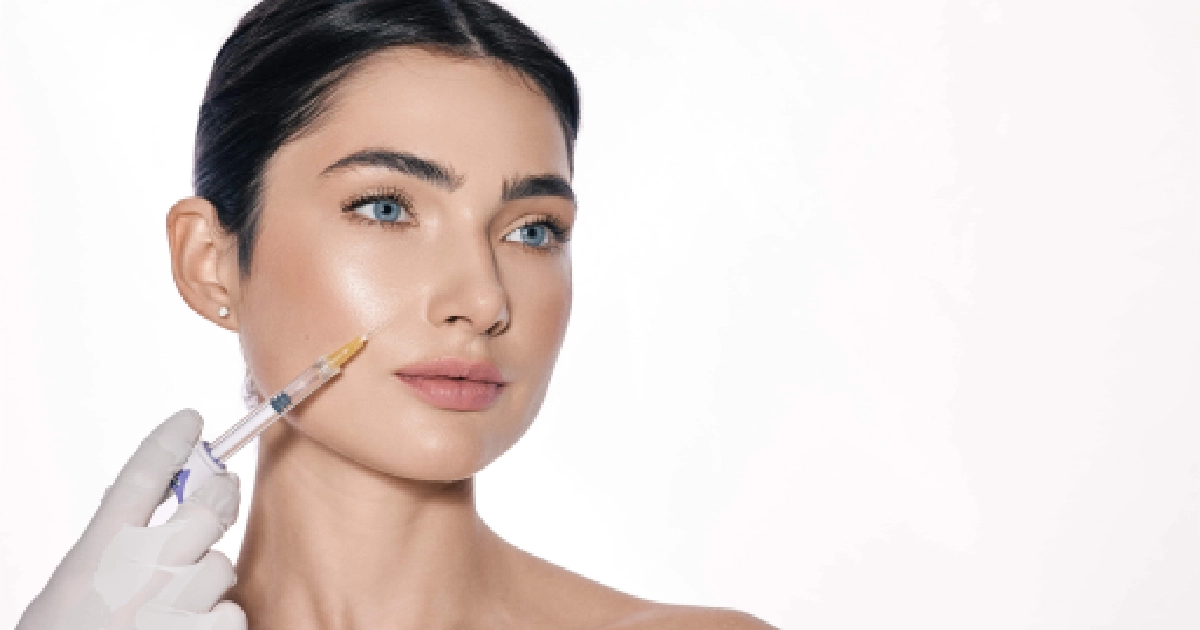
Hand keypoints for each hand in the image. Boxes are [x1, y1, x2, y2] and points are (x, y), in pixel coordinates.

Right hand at [17, 410, 245, 629]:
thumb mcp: (72, 593)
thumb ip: (113, 556)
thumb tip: (163, 521)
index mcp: (95, 554)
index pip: (139, 477)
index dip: (171, 443)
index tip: (190, 420)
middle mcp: (137, 570)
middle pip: (208, 505)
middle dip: (220, 497)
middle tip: (219, 497)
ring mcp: (173, 603)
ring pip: (222, 566)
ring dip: (208, 584)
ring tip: (173, 612)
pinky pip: (232, 614)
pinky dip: (216, 626)